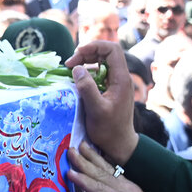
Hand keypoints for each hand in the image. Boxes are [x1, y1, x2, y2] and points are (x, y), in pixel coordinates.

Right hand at [64, 41, 139, 164]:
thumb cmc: (108, 130)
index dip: (94, 46)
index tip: (77, 55)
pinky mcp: (111, 90)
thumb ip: (87, 88)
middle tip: (69, 65)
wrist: (119, 145)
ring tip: (71, 71)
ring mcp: (117, 83)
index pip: (112, 50)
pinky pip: (100, 74)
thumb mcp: (95, 110)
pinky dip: (88, 73)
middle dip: (87, 53)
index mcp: (121, 79)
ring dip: (86, 62)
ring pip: (102, 62)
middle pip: (106, 53)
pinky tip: (78, 81)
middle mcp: (121, 78)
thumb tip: (77, 69)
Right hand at [65, 142, 191, 191]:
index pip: (100, 190)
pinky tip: (96, 155)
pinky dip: (102, 161)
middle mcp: (127, 191)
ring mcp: (130, 187)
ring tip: (81, 144)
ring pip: (107, 169)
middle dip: (84, 162)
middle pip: (102, 174)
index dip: (84, 182)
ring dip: (92, 157)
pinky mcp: (130, 187)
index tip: (70, 172)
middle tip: (70, 150)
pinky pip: (113, 171)